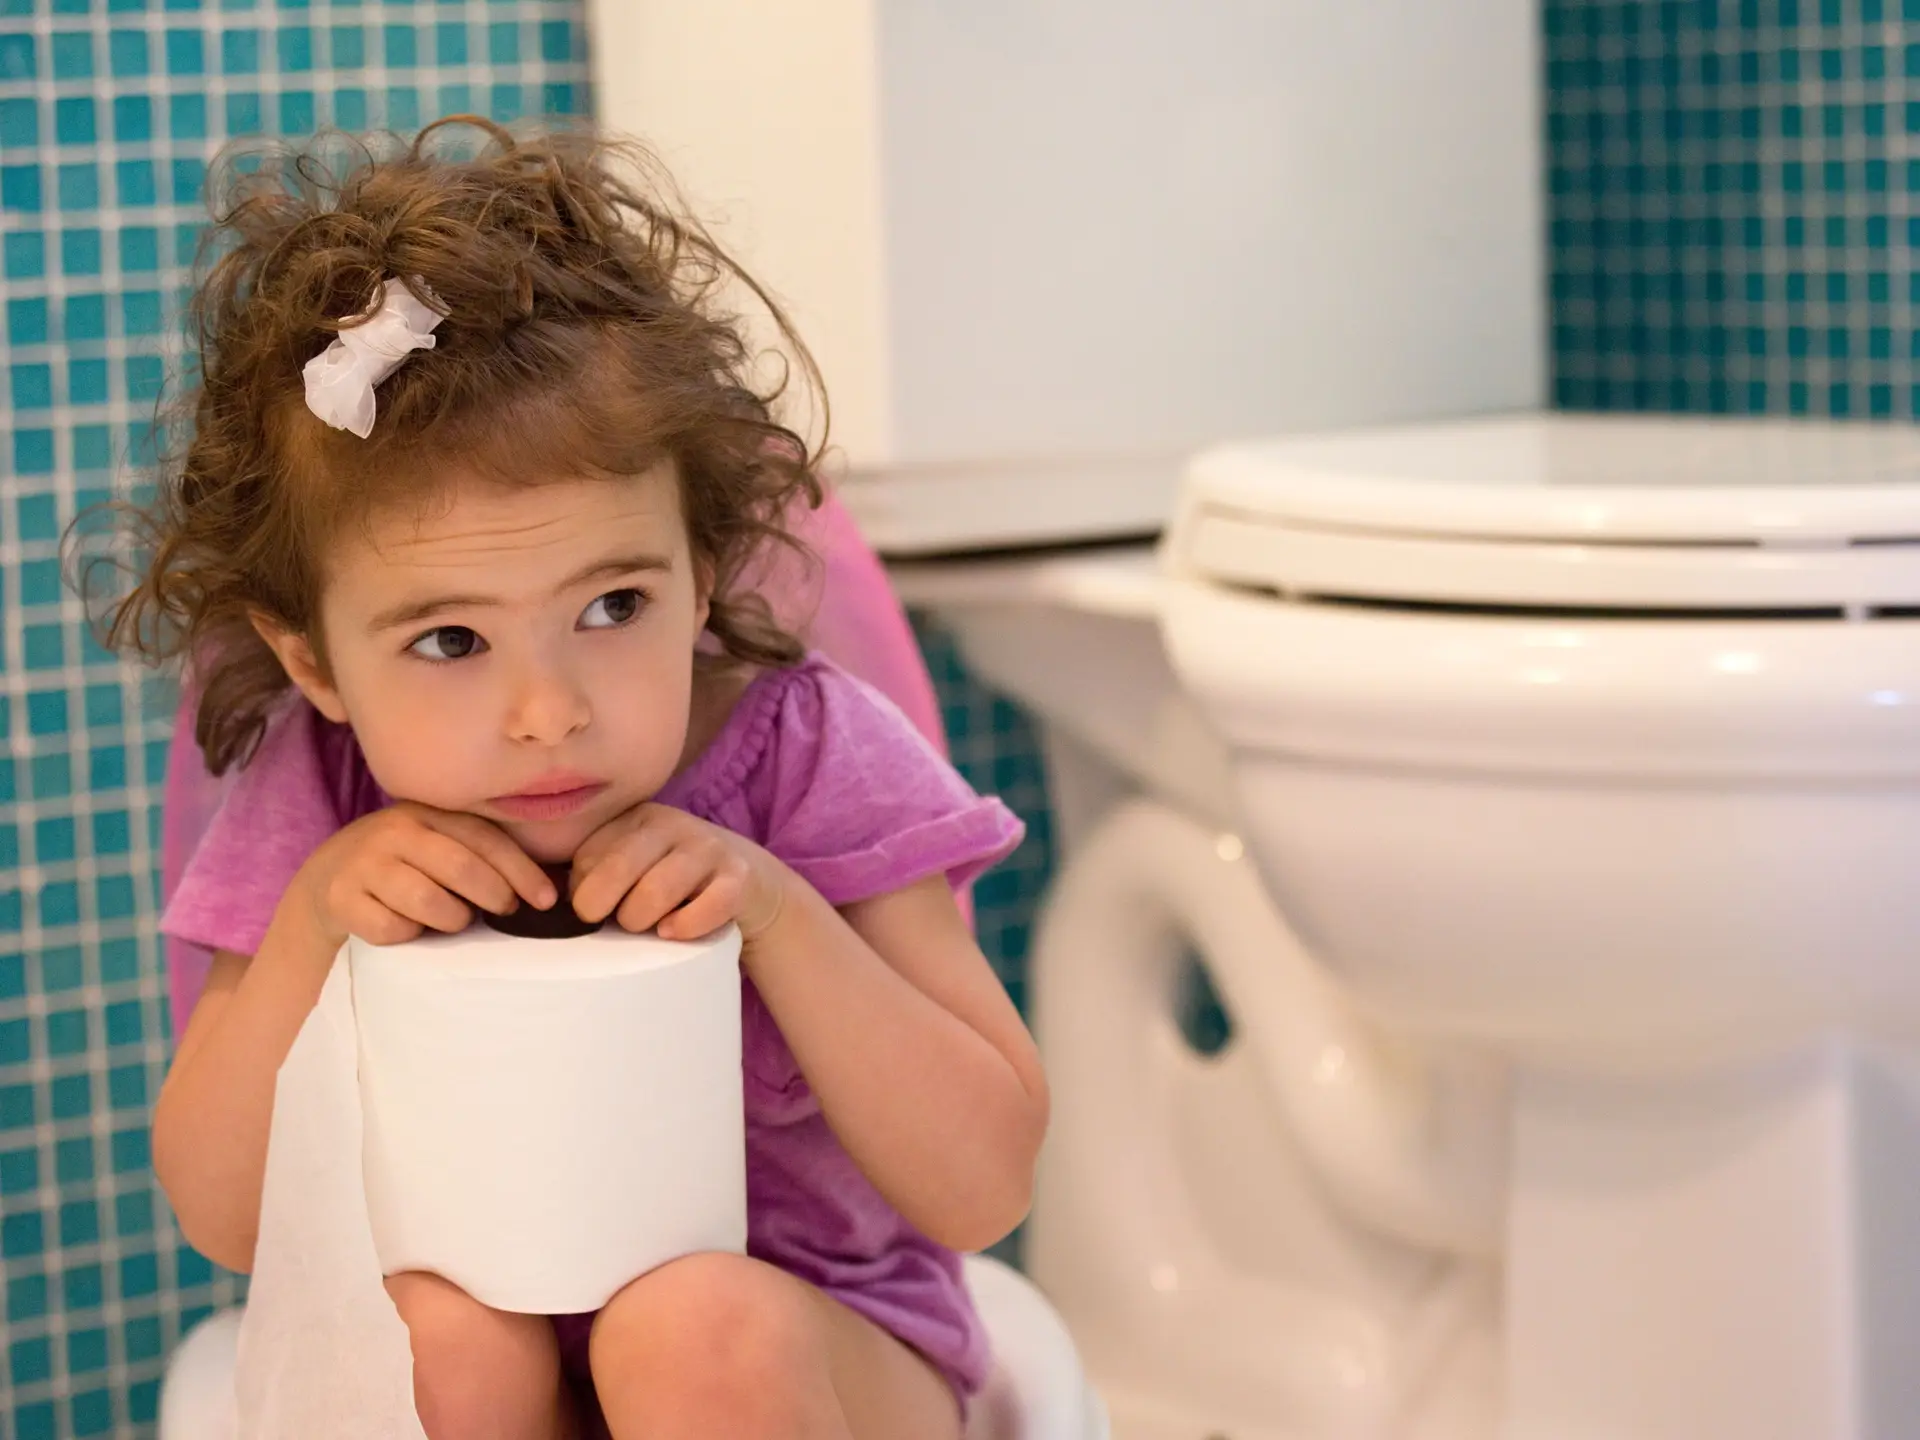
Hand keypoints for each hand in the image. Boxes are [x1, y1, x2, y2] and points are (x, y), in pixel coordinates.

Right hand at [293, 803, 556, 947]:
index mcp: (427, 814)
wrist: (327, 880)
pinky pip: (390, 928)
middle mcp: (394, 832)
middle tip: (504, 912)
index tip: (546, 900)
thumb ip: (478, 855)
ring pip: (427, 901)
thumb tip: (543, 890)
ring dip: (452, 919)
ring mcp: (364, 864)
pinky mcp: (340, 899)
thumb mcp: (437, 846)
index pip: (484, 839)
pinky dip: (408, 935)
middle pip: (459, 867)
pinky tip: (409, 928)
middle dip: (493, 895)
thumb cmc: (403, 867)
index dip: (521, 870)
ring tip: (454, 920)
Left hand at [569, 803, 785, 941]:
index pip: (587, 857)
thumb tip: (547, 901)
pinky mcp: (738, 877)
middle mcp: (670, 824)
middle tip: (614, 923)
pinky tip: (673, 931)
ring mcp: (707, 848)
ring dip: (642, 920)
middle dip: (603, 908)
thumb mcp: (634, 865)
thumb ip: (595, 873)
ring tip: (647, 927)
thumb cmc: (673, 882)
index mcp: (636, 819)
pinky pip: (707, 905)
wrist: (749, 882)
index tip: (593, 910)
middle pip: (617, 869)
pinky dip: (685, 926)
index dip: (581, 894)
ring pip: (657, 891)